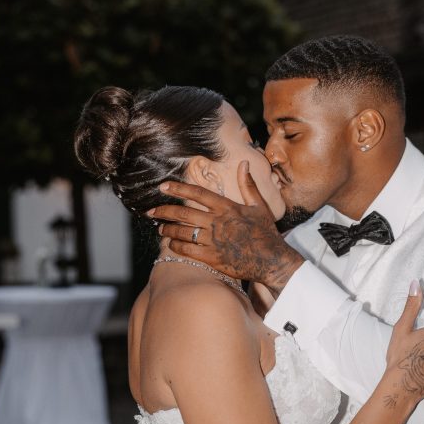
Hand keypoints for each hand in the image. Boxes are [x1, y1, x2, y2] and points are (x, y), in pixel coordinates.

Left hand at [147, 162, 303, 293]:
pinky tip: (172, 244)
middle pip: (183, 213)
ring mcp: (213, 240)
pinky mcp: (212, 257)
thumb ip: (247, 184)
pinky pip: (187, 250)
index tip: (163, 186)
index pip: (197, 193)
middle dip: (163, 211)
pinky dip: (176, 246)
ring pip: (182, 232)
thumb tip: (243, 163)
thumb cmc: (266, 233)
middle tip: (150, 212)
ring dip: (168, 230)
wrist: (272, 260)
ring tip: (160, 228)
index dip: (178, 189)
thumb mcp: (259, 206)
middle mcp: (217, 222)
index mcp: (227, 207)